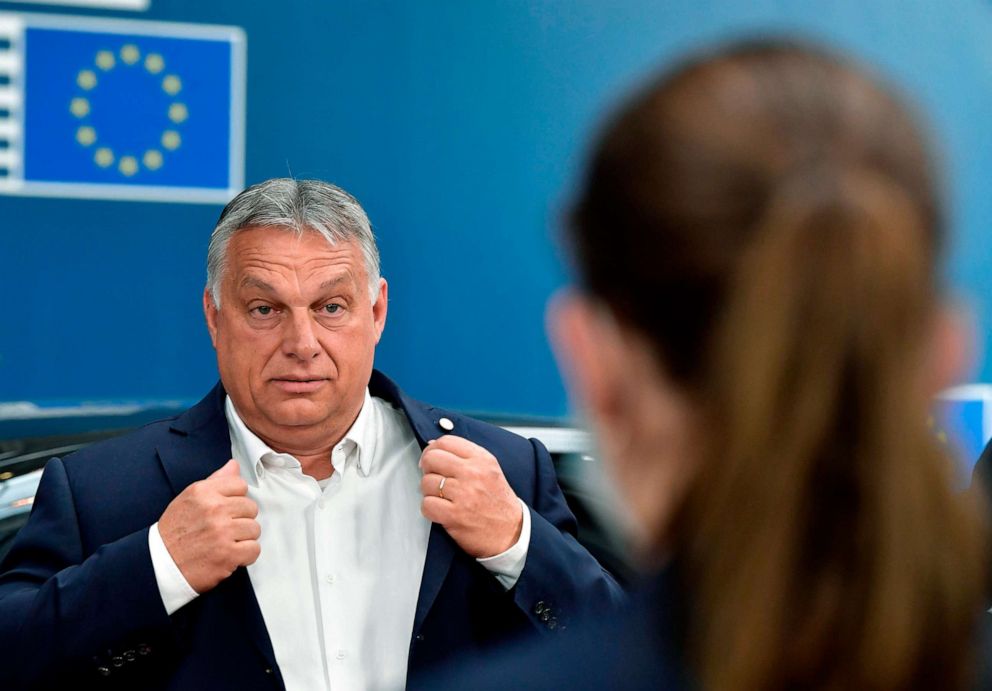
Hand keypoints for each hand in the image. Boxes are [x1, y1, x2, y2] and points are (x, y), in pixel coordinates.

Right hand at [158, 459, 260, 593]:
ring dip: (243, 538)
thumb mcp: (189, 499)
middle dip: (240, 519)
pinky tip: (230, 555)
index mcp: (203, 492)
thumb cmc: (175, 532)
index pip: (240, 485)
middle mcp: (213, 509)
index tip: (226, 509)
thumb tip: (234, 466)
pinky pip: (254, 549)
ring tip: (226, 542)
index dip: (236, 499)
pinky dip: (245, 555)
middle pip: (251, 507)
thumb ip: (215, 481)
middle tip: (224, 529)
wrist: (160, 564)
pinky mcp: (227, 554)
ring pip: (254, 528)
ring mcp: (221, 532)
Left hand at [419, 436, 522, 557]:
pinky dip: (430, 509)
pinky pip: (427, 504)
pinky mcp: (454, 515)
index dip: (433, 449)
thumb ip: (464, 456)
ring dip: (430, 492)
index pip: (447, 442)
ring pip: (426, 482)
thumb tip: (433, 446)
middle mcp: (473, 473)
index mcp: (482, 459)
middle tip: (434, 478)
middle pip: (432, 459)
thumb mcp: (489, 470)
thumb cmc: (498, 503)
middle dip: (427, 469)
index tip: (432, 458)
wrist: (511, 533)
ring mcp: (463, 494)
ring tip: (443, 497)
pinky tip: (441, 510)